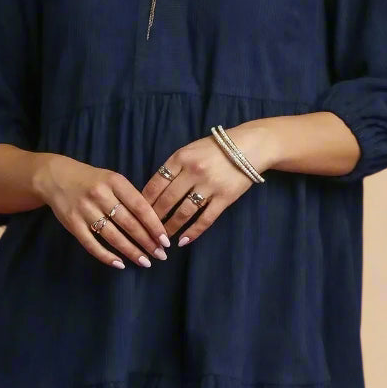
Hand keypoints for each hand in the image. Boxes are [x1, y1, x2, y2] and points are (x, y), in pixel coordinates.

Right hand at [37, 155, 169, 269]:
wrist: (56, 177)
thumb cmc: (92, 180)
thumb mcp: (112, 179)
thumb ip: (130, 197)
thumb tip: (153, 223)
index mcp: (115, 182)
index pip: (140, 206)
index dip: (154, 225)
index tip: (165, 240)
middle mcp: (100, 195)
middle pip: (128, 223)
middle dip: (147, 242)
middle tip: (160, 255)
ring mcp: (85, 210)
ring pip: (112, 236)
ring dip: (131, 251)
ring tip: (145, 261)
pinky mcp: (72, 223)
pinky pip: (92, 244)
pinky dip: (106, 256)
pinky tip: (120, 264)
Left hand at [141, 124, 267, 245]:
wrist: (250, 146)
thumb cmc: (216, 148)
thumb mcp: (190, 149)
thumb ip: (174, 166)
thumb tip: (155, 189)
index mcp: (181, 157)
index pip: (156, 183)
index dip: (144, 200)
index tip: (137, 213)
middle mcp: (193, 171)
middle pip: (167, 200)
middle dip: (153, 218)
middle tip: (146, 230)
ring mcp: (209, 186)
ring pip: (183, 212)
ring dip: (170, 227)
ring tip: (162, 238)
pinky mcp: (224, 198)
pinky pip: (205, 219)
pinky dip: (193, 232)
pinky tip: (183, 241)